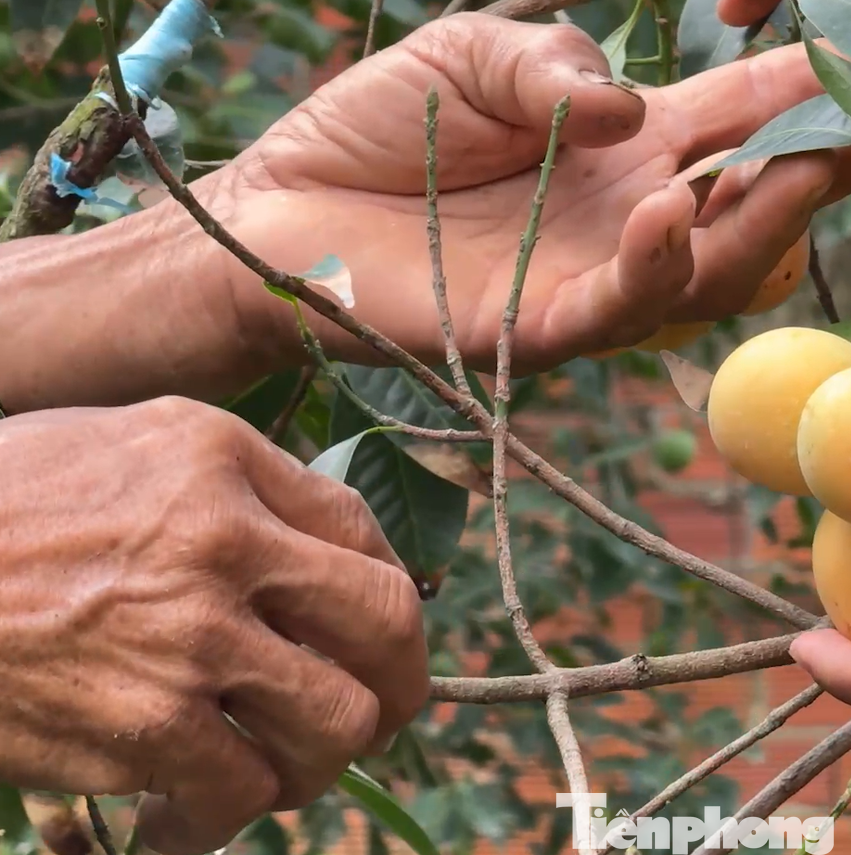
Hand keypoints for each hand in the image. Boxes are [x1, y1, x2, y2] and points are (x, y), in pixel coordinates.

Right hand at [0, 398, 428, 854]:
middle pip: (388, 629)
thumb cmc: (9, 503)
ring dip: (322, 758)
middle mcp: (224, 546)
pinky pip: (238, 795)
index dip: (388, 593)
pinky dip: (228, 816)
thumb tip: (332, 550)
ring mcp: (186, 642)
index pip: (366, 535)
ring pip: (335, 725)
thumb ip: (244, 483)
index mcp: (225, 464)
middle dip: (402, 682)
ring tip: (285, 763)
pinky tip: (194, 810)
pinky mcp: (138, 730)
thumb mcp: (136, 443)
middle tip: (382, 710)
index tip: (375, 633)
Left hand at [210, 13, 850, 373]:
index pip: (745, 114)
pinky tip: (667, 211)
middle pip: (752, 200)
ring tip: (794, 169)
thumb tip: (630, 112)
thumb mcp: (474, 54)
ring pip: (707, 271)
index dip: (814, 92)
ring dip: (760, 224)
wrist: (285, 206)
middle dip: (821, 167)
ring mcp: (593, 275)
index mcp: (630, 141)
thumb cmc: (385, 126)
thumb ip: (555, 67)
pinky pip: (616, 307)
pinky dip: (652, 266)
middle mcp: (631, 214)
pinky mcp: (538, 327)